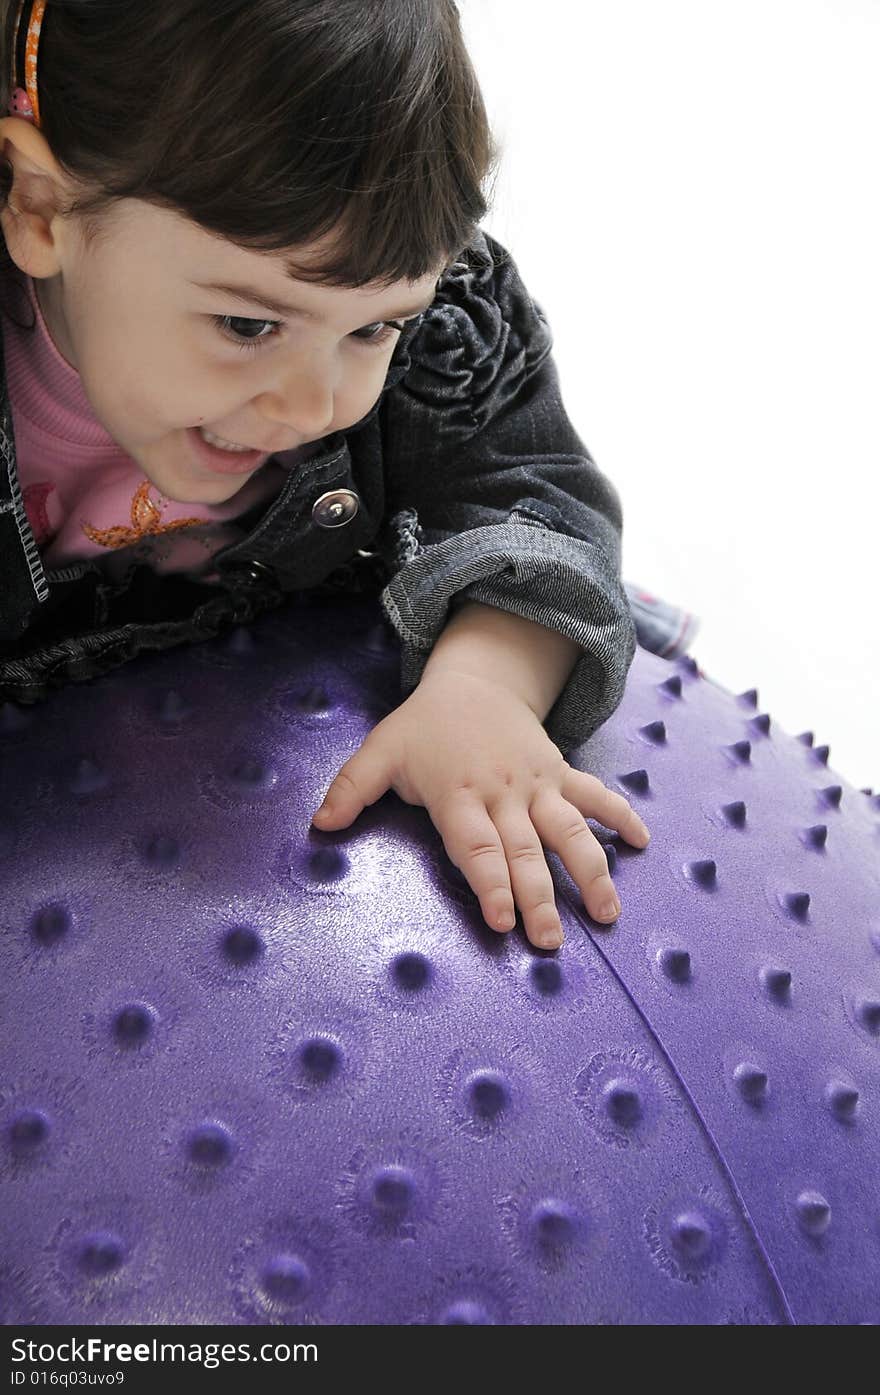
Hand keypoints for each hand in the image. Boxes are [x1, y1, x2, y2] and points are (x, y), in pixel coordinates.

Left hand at [310, 669, 649, 949]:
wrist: (474, 680)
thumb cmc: (424, 726)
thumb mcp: (381, 750)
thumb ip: (351, 789)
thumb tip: (319, 826)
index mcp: (459, 794)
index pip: (477, 847)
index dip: (491, 884)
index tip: (502, 922)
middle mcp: (503, 793)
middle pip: (525, 852)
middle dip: (540, 899)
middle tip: (551, 942)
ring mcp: (537, 784)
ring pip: (570, 830)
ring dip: (592, 871)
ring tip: (607, 914)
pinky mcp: (560, 773)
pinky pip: (595, 795)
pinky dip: (621, 815)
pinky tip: (643, 844)